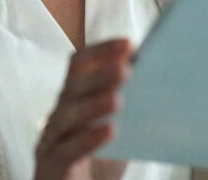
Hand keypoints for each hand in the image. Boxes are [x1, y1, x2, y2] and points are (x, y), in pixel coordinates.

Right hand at [33, 38, 133, 179]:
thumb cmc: (95, 164)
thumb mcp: (116, 131)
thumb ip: (128, 107)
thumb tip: (156, 77)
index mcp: (73, 99)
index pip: (79, 64)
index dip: (101, 51)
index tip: (128, 44)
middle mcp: (59, 114)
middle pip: (73, 85)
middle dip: (99, 75)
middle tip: (126, 70)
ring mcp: (52, 138)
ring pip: (66, 114)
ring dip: (93, 104)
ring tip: (118, 100)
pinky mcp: (51, 164)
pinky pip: (67, 149)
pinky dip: (88, 139)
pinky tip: (110, 131)